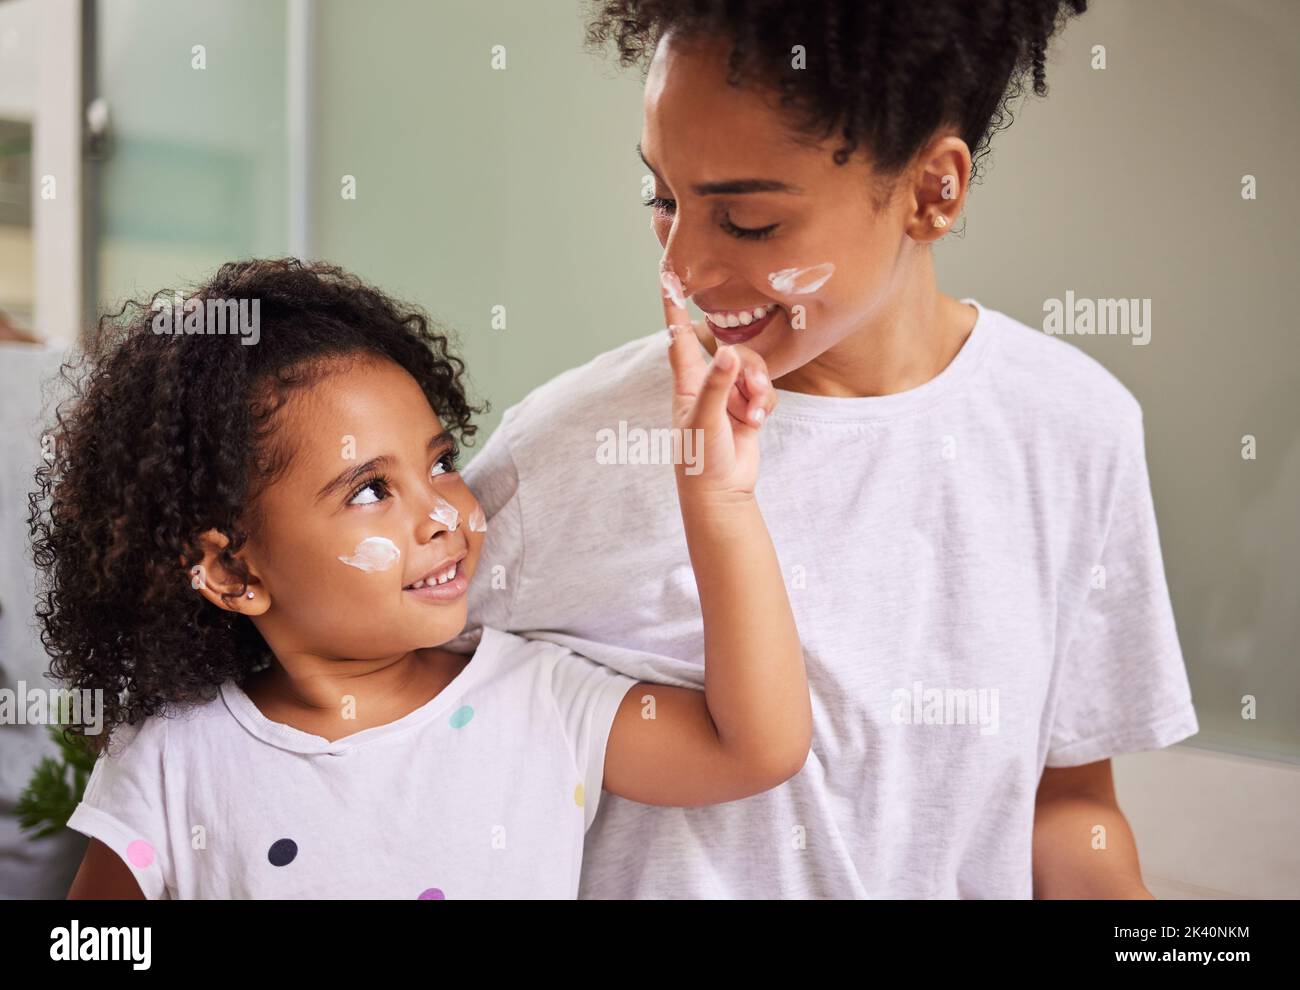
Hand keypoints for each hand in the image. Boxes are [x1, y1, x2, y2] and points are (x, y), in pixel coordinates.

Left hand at [662, 273, 777, 499]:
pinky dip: (765, 404)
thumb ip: (718, 386)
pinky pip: (765, 390)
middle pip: (734, 352)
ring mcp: (730, 397)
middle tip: (750, 391)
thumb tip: (727, 351)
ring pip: (753, 370)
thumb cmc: (701, 460)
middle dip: (748, 368)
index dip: (674, 307)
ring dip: (759, 391)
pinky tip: (758, 423)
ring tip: (753, 416)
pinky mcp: (748, 408)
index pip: (680, 337)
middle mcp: (708, 384)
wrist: (721, 494)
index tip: (668, 276)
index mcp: (687, 383)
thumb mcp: (706, 421)